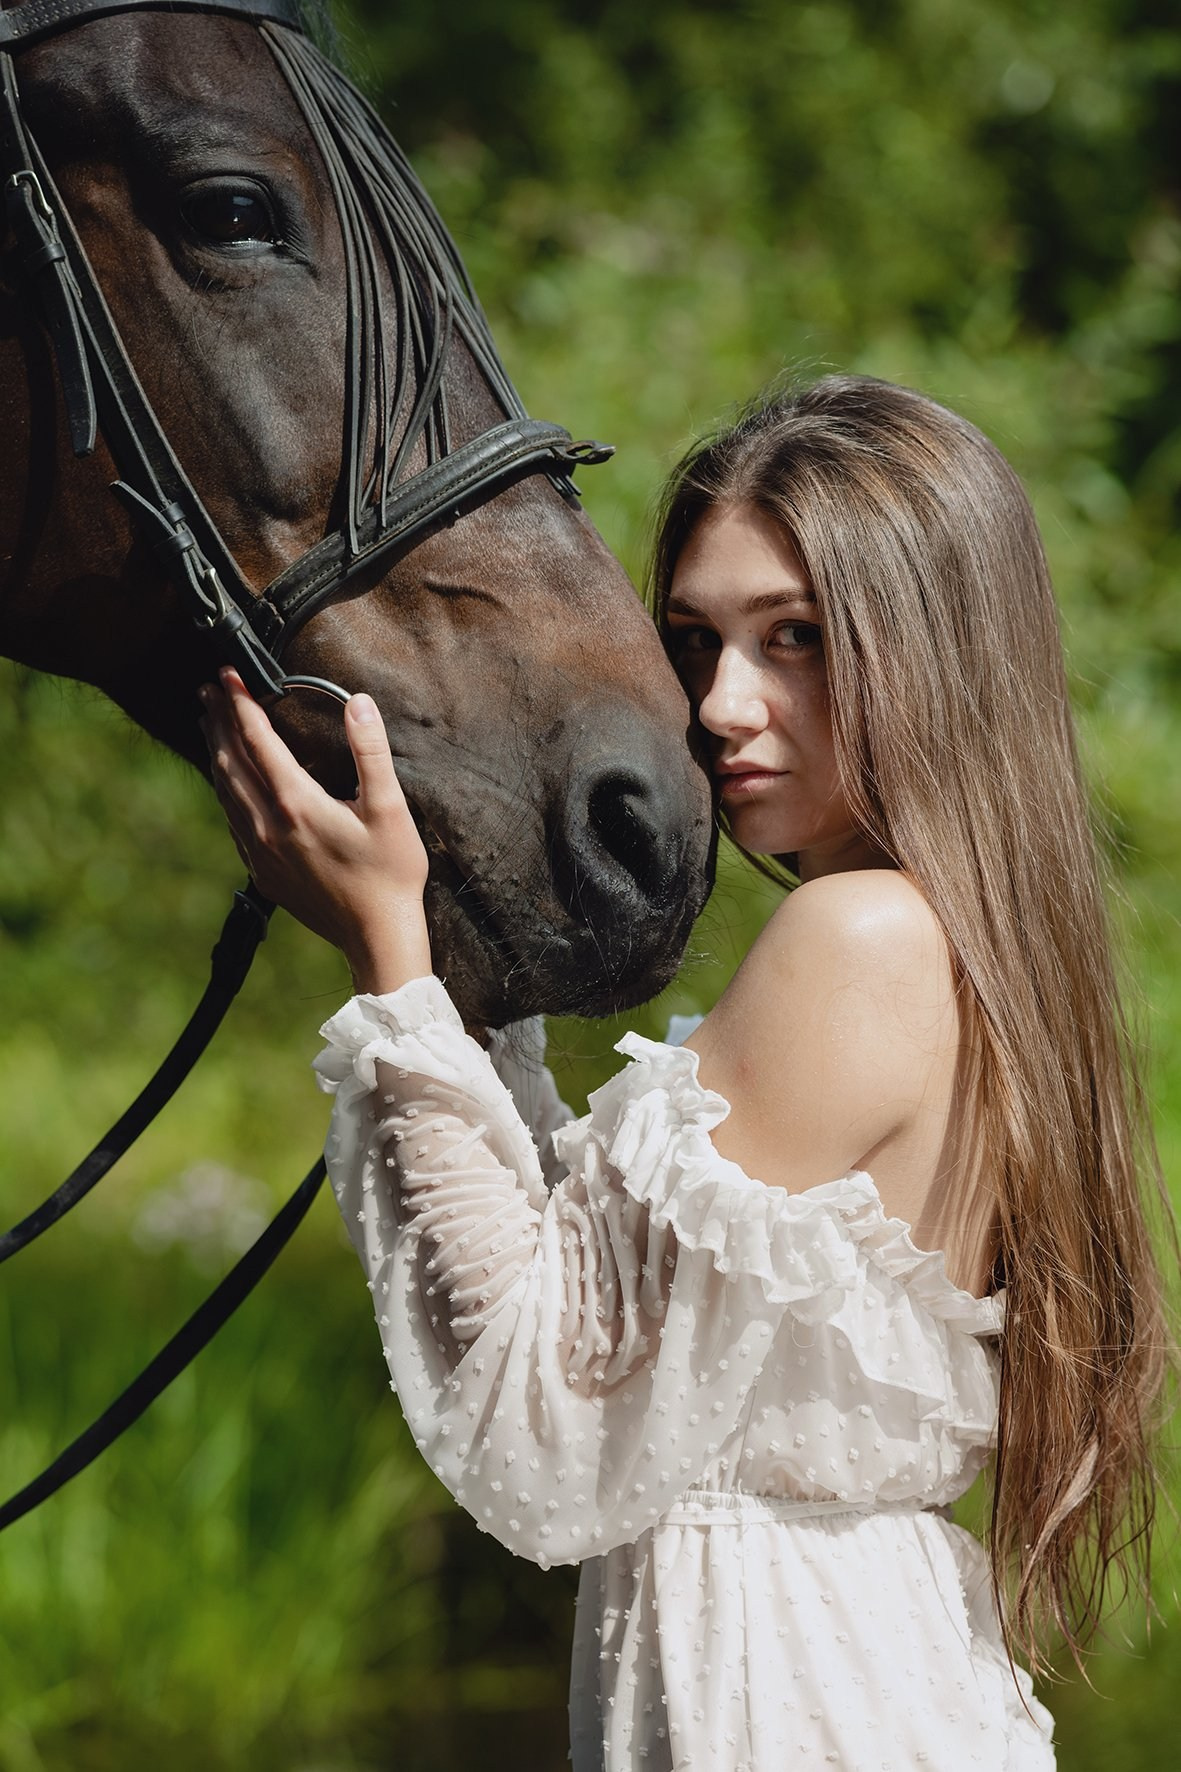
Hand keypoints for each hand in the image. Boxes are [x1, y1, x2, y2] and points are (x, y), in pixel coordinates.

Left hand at [199, 669, 432, 994]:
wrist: (377, 936)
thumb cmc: (390, 873)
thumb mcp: (390, 809)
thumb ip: (372, 751)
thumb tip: (359, 703)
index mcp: (297, 803)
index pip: (257, 740)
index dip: (240, 702)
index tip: (228, 674)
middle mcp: (269, 825)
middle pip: (230, 762)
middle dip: (217, 722)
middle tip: (208, 690)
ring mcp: (261, 851)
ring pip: (225, 792)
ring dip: (215, 754)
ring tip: (208, 726)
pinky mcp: (263, 872)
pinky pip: (233, 821)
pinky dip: (225, 791)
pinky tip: (228, 784)